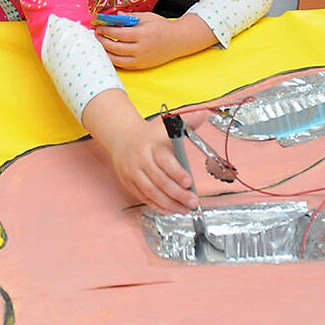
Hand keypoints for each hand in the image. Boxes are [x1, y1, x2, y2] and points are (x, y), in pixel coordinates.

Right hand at [84, 91, 196, 212]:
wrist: (121, 137)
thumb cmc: (149, 134)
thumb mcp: (166, 124)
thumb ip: (186, 121)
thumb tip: (202, 114)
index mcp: (150, 143)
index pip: (164, 160)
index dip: (177, 173)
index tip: (189, 182)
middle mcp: (140, 158)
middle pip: (159, 180)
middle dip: (178, 193)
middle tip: (193, 201)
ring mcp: (132, 172)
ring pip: (151, 192)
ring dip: (169, 203)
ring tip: (185, 209)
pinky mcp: (128, 182)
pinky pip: (143, 197)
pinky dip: (158, 206)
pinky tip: (170, 209)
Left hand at [96, 12, 214, 69]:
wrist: (178, 41)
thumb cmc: (162, 27)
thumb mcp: (147, 17)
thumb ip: (130, 17)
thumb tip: (115, 15)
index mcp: (143, 34)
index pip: (119, 33)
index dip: (106, 30)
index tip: (98, 26)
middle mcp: (141, 49)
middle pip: (115, 47)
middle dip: (102, 41)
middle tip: (96, 35)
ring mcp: (141, 59)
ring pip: (117, 59)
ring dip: (105, 52)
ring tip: (99, 44)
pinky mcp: (141, 66)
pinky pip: (123, 65)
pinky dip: (113, 60)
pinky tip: (108, 53)